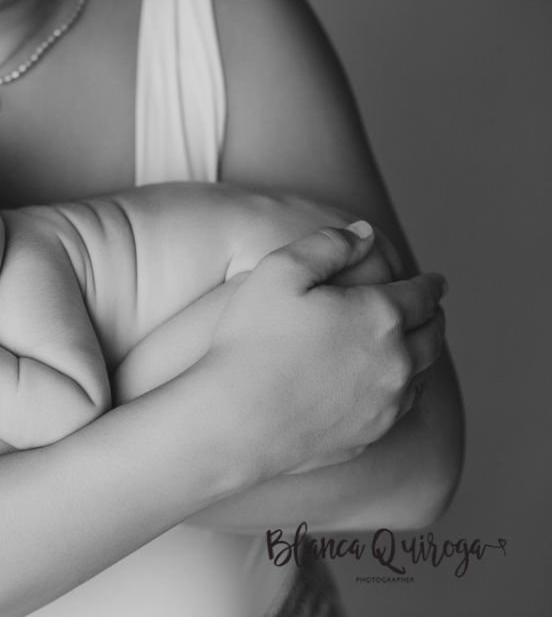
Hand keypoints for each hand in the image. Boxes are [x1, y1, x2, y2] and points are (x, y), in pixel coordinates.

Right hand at [204, 221, 446, 475]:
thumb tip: (366, 234)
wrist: (235, 421)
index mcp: (381, 315)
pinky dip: (408, 389)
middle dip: (434, 317)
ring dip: (426, 354)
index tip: (435, 281)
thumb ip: (328, 244)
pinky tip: (394, 386)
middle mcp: (396, 361)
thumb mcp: (280, 271)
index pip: (422, 295)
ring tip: (419, 344)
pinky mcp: (369, 436)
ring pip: (423, 374)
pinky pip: (403, 408)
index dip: (430, 284)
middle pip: (432, 335)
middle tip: (431, 309)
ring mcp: (386, 404)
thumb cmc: (251, 341)